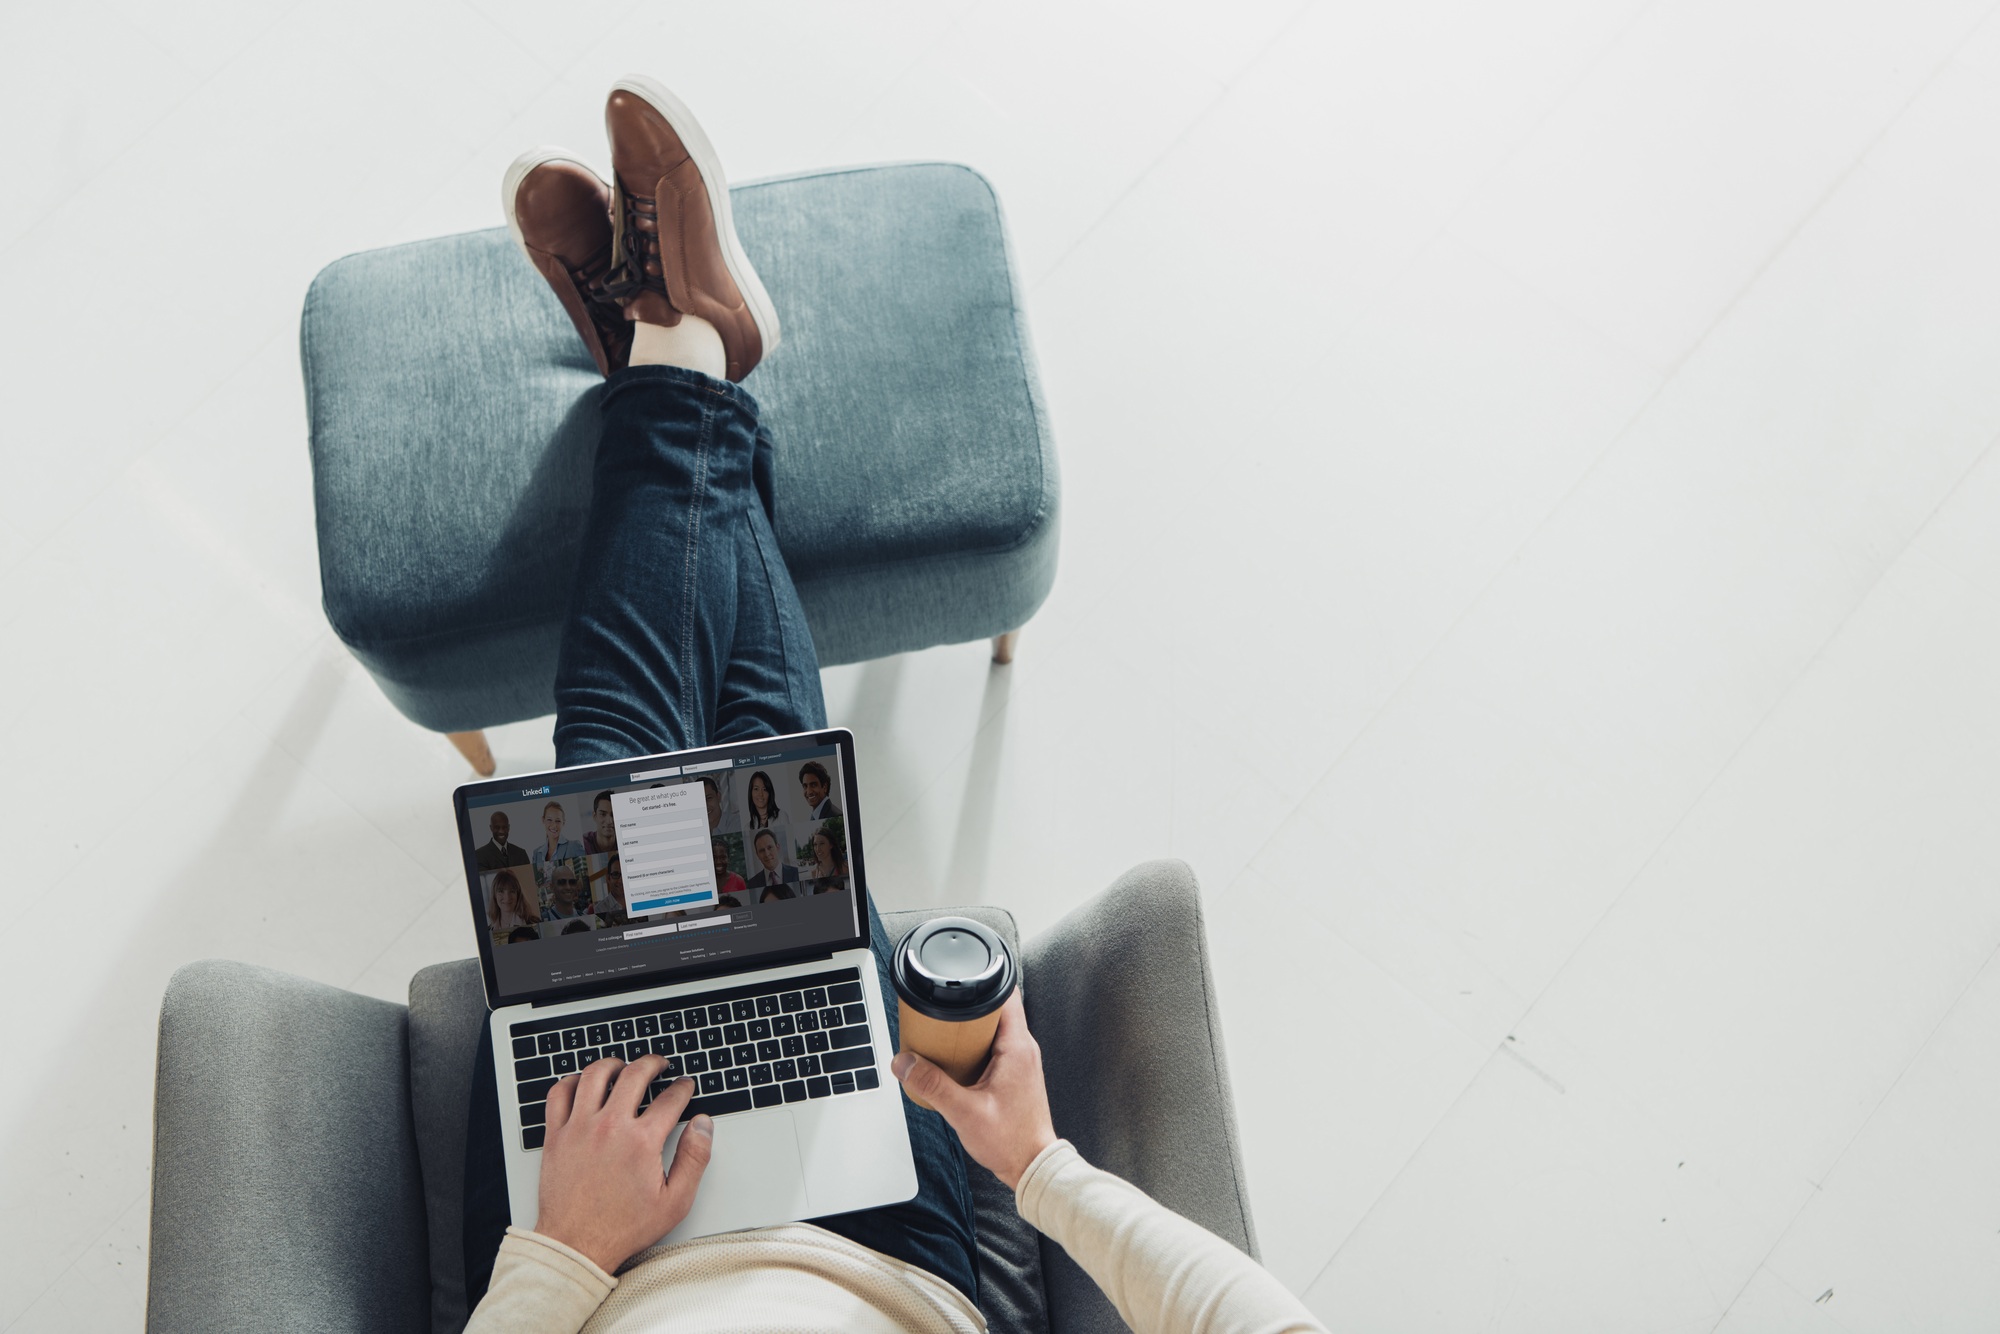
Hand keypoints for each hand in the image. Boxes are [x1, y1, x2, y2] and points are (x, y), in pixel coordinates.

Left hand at [532, 1056, 712, 1272]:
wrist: (576, 1245)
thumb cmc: (621, 1228)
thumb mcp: (674, 1201)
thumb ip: (695, 1159)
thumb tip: (703, 1126)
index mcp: (641, 1141)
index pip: (670, 1098)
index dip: (683, 1087)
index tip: (685, 1086)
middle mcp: (610, 1127)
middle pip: (635, 1074)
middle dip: (653, 1063)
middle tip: (659, 1064)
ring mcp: (579, 1128)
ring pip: (595, 1075)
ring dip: (613, 1064)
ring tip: (622, 1066)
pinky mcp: (555, 1136)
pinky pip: (559, 1093)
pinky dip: (572, 1080)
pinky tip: (582, 1083)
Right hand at [891, 993, 1055, 1189]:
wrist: (1031, 1165)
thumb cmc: (1012, 1141)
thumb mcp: (965, 1112)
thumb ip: (932, 1086)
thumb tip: (905, 1063)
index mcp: (1017, 1047)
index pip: (1005, 995)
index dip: (982, 983)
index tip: (957, 984)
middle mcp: (1023, 1049)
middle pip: (994, 1009)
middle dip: (966, 1007)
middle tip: (941, 1012)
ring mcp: (1020, 1061)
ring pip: (992, 1029)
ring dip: (969, 1029)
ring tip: (943, 1036)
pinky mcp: (1014, 1074)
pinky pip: (993, 1047)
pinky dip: (973, 1047)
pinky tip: (955, 1061)